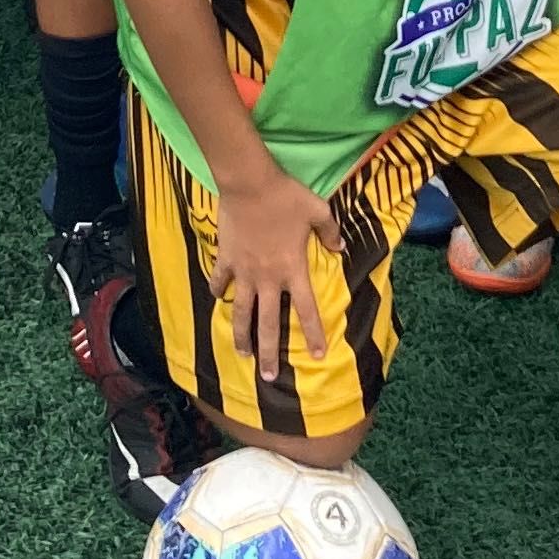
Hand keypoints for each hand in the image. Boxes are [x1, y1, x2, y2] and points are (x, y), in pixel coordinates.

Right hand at [214, 165, 343, 382]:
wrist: (249, 182)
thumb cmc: (286, 195)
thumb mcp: (318, 210)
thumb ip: (331, 232)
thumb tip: (340, 249)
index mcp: (293, 270)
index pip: (306, 310)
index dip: (313, 334)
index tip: (318, 356)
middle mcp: (268, 278)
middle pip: (268, 324)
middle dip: (269, 353)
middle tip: (268, 376)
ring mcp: (244, 271)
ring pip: (241, 312)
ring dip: (241, 335)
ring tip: (242, 354)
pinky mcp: (226, 259)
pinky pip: (221, 281)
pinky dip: (219, 292)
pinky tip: (218, 300)